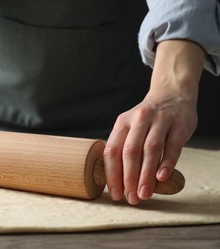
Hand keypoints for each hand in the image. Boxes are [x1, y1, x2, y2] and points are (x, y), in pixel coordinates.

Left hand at [103, 40, 204, 204]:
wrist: (172, 94)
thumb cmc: (148, 119)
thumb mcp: (130, 127)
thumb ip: (124, 148)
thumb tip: (118, 181)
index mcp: (122, 123)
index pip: (112, 151)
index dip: (112, 174)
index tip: (116, 193)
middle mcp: (138, 120)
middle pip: (130, 152)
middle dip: (129, 178)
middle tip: (131, 198)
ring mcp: (160, 121)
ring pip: (150, 149)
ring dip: (146, 174)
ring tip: (144, 194)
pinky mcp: (179, 125)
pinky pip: (172, 146)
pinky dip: (167, 163)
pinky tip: (161, 177)